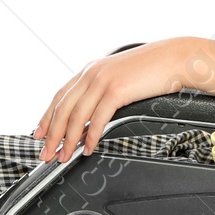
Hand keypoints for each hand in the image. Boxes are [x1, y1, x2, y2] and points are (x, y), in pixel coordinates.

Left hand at [33, 39, 201, 162]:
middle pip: (63, 109)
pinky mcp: (116, 90)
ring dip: (68, 140)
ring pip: (77, 116)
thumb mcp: (121, 77)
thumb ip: (103, 91)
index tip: (39, 134)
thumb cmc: (153, 70)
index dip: (47, 117)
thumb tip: (92, 115)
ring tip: (65, 156)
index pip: (60, 96)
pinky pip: (98, 119)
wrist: (175, 58)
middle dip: (52, 135)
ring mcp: (103, 81)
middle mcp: (92, 74)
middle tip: (47, 153)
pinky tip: (88, 148)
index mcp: (90, 70)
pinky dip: (90, 137)